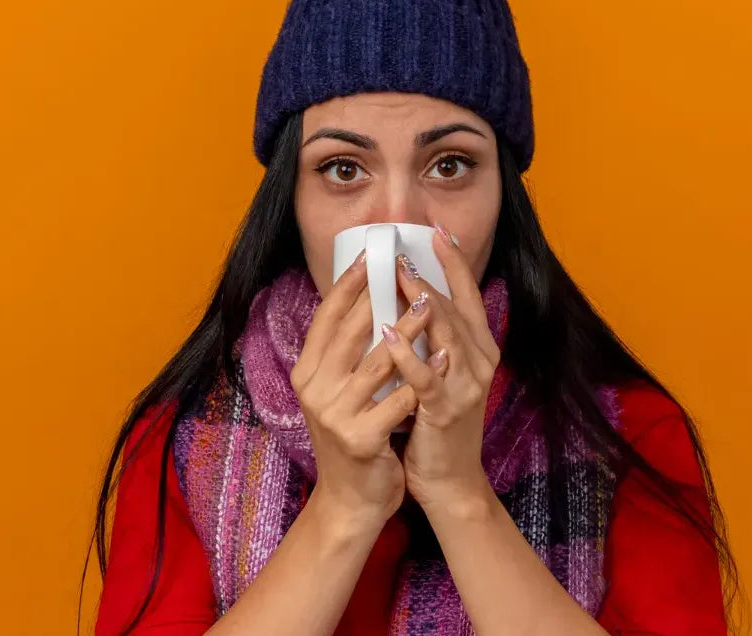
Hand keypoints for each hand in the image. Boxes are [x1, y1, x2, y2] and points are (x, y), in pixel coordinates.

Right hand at [290, 254, 420, 534]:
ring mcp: (335, 416)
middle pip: (348, 333)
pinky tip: (443, 360)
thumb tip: (370, 298)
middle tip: (406, 269)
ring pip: (376, 364)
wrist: (352, 499)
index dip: (347, 283)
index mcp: (308, 372)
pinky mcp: (360, 440)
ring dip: (406, 332)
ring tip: (430, 306)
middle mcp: (315, 390)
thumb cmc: (355, 434)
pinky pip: (396, 403)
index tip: (369, 252)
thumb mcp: (340, 390)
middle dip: (380, 297)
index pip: (326, 318)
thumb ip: (348, 351)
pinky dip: (421, 379)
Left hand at [380, 225, 501, 517]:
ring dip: (417, 302)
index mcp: (479, 348)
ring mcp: (466, 385)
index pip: (468, 294)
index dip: (454, 261)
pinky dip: (406, 353)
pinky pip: (425, 376)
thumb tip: (405, 293)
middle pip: (453, 306)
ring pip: (443, 333)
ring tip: (393, 275)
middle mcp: (479, 361)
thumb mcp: (439, 371)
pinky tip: (386, 333)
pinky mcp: (446, 410)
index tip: (436, 230)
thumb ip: (431, 335)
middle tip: (397, 249)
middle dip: (425, 275)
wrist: (450, 480)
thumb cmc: (437, 421)